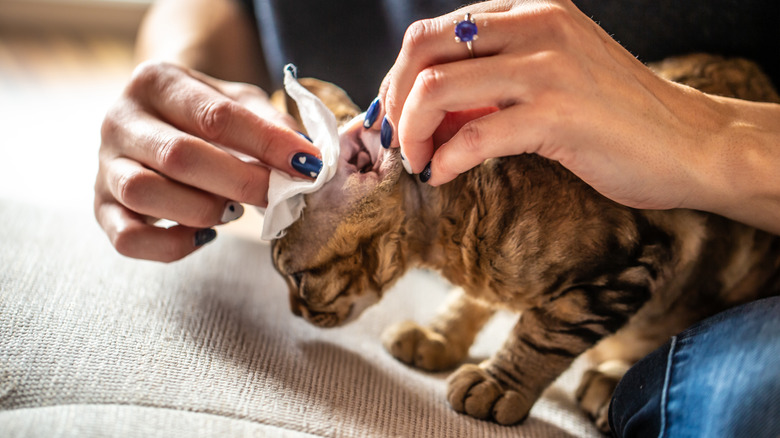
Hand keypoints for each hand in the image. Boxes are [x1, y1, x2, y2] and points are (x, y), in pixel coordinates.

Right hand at [95, 61, 320, 261]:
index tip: (308, 165)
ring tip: (233, 209)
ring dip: (202, 208)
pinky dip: (172, 245)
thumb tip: (307, 158)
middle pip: (179, 155)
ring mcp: (105, 165)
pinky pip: (128, 238)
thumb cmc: (206, 113)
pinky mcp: (101, 207)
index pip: (215, 115)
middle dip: (241, 181)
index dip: (267, 144)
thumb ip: (271, 124)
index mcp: (156, 82)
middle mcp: (120, 119)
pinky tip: (205, 234)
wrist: (157, 119)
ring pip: (145, 193)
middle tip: (278, 195)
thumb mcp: (241, 101)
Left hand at [378, 0, 723, 211]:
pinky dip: (444, 160)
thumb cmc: (617, 114)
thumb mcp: (554, 71)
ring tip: (417, 160)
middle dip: (393, 100)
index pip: (434, 31)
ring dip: (411, 132)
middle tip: (395, 139)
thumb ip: (498, 73)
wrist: (690, 143)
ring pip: (437, 88)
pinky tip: (444, 175)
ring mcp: (546, 68)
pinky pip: (472, 137)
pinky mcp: (557, 115)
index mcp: (530, 11)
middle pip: (422, 49)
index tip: (394, 116)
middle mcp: (536, 26)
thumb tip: (430, 105)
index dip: (399, 78)